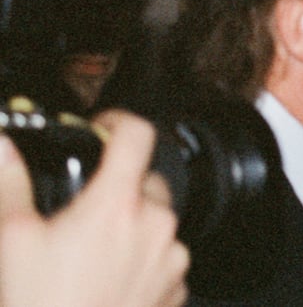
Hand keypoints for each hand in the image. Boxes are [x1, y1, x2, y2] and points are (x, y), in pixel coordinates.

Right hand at [0, 110, 188, 306]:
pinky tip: (113, 275)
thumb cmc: (42, 305)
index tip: (106, 128)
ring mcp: (171, 257)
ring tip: (96, 250)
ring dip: (136, 224)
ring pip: (160, 221)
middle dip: (123, 185)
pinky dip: (147, 257)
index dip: (120, 122)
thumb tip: (4, 148)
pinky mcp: (177, 285)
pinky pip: (167, 256)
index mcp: (117, 205)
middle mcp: (155, 225)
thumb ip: (11, 184)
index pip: (138, 135)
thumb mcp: (14, 239)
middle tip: (90, 207)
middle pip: (149, 180)